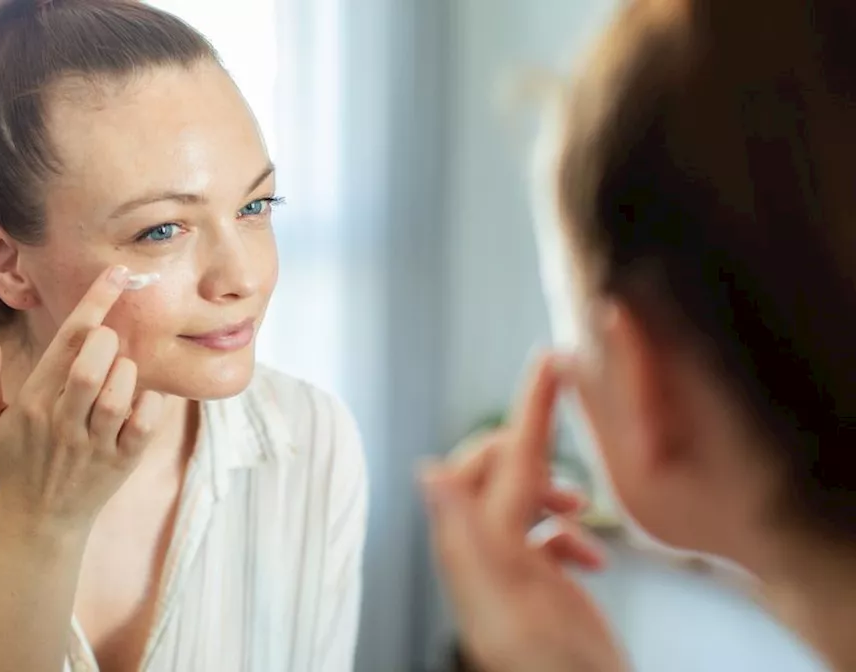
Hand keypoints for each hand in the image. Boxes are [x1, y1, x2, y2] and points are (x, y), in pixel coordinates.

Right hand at [0, 265, 164, 538]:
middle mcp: (63, 422)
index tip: (118, 274)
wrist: (39, 522)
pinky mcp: (122, 462)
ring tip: (118, 373)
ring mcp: (95, 444)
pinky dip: (151, 404)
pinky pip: (145, 424)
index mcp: (32, 403)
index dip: (95, 302)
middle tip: (108, 341)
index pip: (67, 342)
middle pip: (91, 365)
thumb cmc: (13, 461)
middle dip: (107, 339)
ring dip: (127, 372)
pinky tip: (140, 398)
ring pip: (119, 394)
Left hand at [420, 354, 628, 671]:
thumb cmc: (553, 667)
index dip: (527, 410)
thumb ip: (469, 538)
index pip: (496, 459)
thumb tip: (428, 475)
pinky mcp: (529, 588)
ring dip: (550, 490)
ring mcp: (504, 569)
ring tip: (582, 510)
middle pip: (495, 471)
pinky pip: (540, 537)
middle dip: (532, 453)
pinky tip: (589, 555)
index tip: (552, 362)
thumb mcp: (509, 602)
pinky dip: (565, 533)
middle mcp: (480, 552)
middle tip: (571, 458)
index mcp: (474, 546)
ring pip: (517, 498)